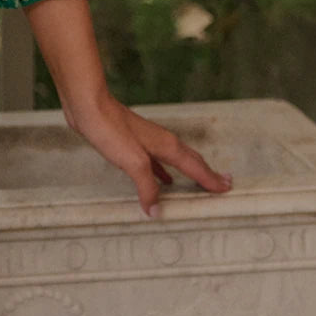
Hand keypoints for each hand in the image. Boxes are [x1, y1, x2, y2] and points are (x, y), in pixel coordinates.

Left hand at [66, 90, 233, 217]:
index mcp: (167, 146)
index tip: (228, 189)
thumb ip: (147, 187)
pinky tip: (161, 178)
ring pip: (175, 159)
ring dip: (188, 171)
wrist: (87, 105)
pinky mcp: (131, 141)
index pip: (197, 167)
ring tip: (197, 184)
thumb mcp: (133, 163)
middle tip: (222, 185)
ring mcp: (147, 140)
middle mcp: (161, 141)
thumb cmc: (110, 128)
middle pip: (191, 160)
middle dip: (207, 173)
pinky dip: (164, 171)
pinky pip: (156, 160)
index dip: (212, 179)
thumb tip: (156, 211)